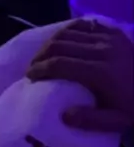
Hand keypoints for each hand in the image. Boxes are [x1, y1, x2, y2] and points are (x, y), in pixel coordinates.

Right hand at [27, 18, 133, 132]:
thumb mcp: (118, 121)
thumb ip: (91, 120)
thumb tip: (64, 115)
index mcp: (100, 73)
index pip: (60, 64)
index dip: (40, 69)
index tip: (29, 77)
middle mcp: (101, 50)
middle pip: (60, 45)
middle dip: (40, 55)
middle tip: (33, 67)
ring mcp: (109, 38)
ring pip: (69, 32)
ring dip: (51, 42)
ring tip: (44, 55)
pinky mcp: (115, 32)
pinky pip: (85, 25)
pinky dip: (69, 30)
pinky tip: (63, 39)